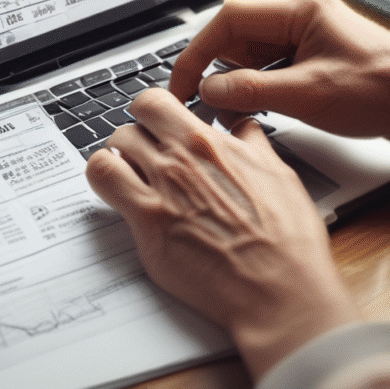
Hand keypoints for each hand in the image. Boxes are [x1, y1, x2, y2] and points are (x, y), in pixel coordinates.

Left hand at [85, 88, 359, 378]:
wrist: (278, 288)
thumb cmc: (285, 241)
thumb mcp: (279, 174)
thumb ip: (252, 144)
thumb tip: (242, 126)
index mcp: (210, 143)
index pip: (157, 101)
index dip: (151, 113)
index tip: (155, 125)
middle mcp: (181, 159)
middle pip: (129, 123)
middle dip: (133, 137)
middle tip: (141, 155)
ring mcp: (160, 188)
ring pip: (111, 149)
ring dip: (115, 160)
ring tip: (127, 177)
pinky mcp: (146, 221)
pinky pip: (103, 180)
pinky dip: (103, 181)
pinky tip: (118, 194)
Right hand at [169, 0, 389, 140]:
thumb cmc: (382, 90)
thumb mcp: (306, 95)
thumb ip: (249, 91)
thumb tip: (208, 91)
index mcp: (300, 9)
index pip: (229, 20)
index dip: (198, 52)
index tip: (183, 82)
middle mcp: (301, 15)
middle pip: (236, 36)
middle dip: (218, 69)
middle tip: (204, 102)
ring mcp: (306, 34)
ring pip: (250, 55)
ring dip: (238, 82)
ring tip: (236, 111)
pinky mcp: (311, 55)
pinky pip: (269, 67)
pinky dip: (257, 88)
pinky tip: (261, 108)